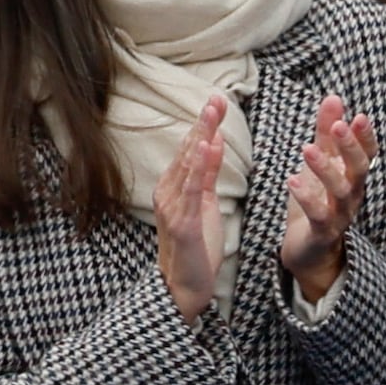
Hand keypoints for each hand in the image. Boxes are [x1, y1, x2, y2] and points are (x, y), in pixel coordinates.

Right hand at [153, 95, 231, 321]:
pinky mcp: (182, 223)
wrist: (185, 285)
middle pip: (188, 151)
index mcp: (174, 186)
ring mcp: (172, 207)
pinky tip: (205, 148)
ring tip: (212, 115)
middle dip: (203, 124)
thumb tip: (214, 141)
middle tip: (216, 99)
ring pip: (188, 166)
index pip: (190, 148)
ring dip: (201, 138)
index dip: (203, 124)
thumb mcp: (206, 203)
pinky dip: (198, 167)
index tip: (217, 101)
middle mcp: (168, 192)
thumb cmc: (196, 245)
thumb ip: (208, 173)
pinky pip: (191, 190)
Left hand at [281, 92, 374, 305]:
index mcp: (353, 177)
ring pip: (340, 191)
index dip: (366, 137)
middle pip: (359, 170)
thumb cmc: (317, 201)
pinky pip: (319, 215)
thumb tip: (334, 97)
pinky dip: (307, 198)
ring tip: (307, 148)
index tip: (359, 116)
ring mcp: (340, 215)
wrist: (308, 250)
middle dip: (351, 147)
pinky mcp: (322, 232)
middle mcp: (352, 194)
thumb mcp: (321, 163)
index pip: (368, 154)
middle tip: (338, 126)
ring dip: (325, 169)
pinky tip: (291, 181)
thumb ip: (326, 133)